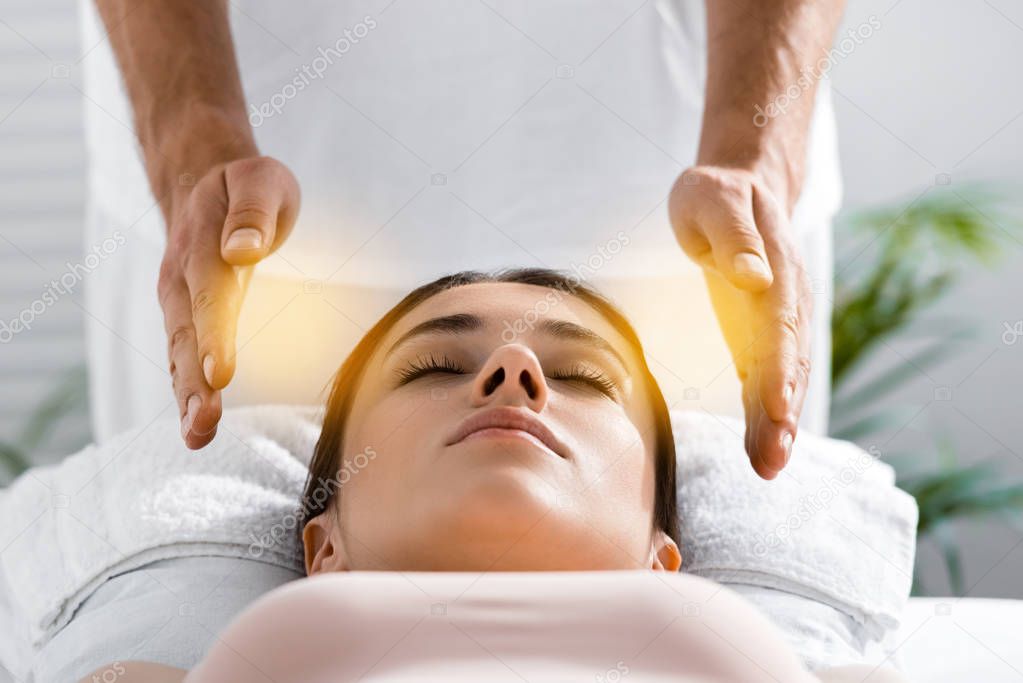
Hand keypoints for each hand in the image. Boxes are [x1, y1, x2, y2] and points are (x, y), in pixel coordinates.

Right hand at [158, 156, 299, 447]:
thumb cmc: (247, 185)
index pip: (210, 295)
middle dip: (195, 382)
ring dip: (187, 397)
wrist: (205, 181)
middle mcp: (181, 279)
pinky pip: (182, 358)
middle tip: (206, 422)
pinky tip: (196, 428)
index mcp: (204, 246)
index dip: (215, 335)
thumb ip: (254, 212)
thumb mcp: (260, 179)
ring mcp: (177, 301)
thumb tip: (245, 250)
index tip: (221, 374)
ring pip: (178, 354)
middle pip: (187, 335)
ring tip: (198, 435)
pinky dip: (187, 393)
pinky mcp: (184, 317)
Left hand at [668, 165, 811, 478]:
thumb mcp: (715, 200)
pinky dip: (766, 414)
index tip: (773, 406)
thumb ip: (734, 237)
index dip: (778, 368)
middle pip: (788, 364)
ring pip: (782, 379)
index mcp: (776, 270)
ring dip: (778, 424)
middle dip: (781, 414)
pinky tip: (761, 448)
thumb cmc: (718, 192)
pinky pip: (765, 378)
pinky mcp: (759, 334)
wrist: (741, 186)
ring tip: (768, 467)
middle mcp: (785, 302)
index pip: (779, 326)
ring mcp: (776, 322)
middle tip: (772, 461)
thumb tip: (753, 277)